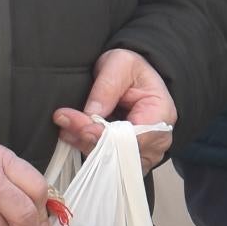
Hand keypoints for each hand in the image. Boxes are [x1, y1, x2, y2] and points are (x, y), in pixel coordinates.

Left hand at [54, 48, 179, 169]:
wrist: (134, 78)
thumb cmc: (133, 70)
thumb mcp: (121, 64)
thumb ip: (108, 87)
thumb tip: (91, 112)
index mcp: (161, 115)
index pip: (135, 136)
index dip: (108, 136)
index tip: (83, 126)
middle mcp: (156, 140)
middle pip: (122, 152)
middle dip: (90, 138)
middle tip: (65, 121)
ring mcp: (143, 153)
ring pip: (111, 161)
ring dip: (84, 143)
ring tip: (65, 125)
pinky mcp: (127, 158)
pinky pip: (106, 162)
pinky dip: (87, 147)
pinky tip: (71, 134)